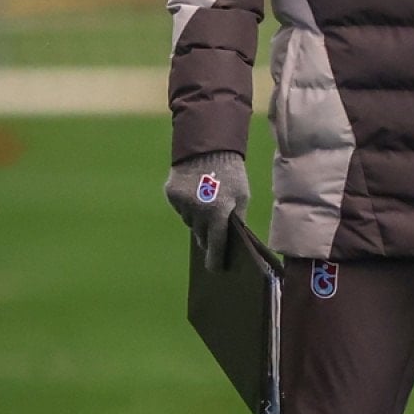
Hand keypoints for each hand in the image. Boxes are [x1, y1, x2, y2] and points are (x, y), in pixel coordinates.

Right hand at [164, 151, 248, 271]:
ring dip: (197, 218)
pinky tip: (195, 191)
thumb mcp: (242, 195)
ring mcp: (182, 203)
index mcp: (219, 212)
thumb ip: (237, 218)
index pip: (216, 244)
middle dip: (207, 234)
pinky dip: (187, 205)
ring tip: (206, 200)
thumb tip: (232, 240)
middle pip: (201, 235)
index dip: (215, 259)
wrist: (207, 145)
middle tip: (213, 227)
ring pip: (190, 222)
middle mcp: (198, 210)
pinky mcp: (171, 194)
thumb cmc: (231, 172)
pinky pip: (180, 209)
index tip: (214, 269)